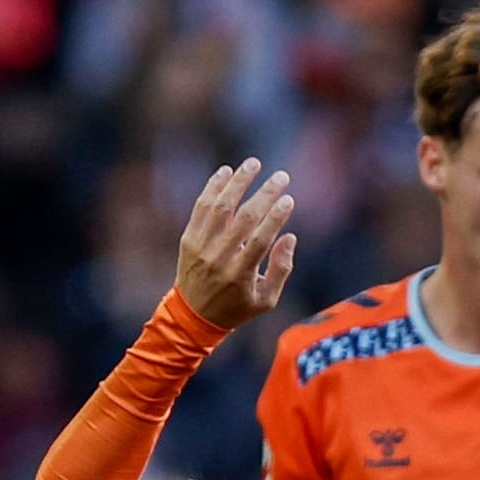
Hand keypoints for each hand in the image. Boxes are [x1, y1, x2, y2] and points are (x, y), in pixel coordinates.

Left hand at [173, 160, 297, 332]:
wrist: (193, 315)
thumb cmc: (237, 307)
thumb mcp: (265, 299)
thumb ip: (281, 269)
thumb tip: (290, 236)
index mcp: (241, 275)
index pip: (261, 239)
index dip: (276, 217)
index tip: (289, 199)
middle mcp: (219, 259)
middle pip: (244, 219)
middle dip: (265, 194)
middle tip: (281, 176)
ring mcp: (201, 247)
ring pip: (221, 207)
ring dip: (238, 182)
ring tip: (253, 163)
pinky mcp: (188, 238)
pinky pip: (201, 207)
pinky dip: (213, 187)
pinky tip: (226, 172)